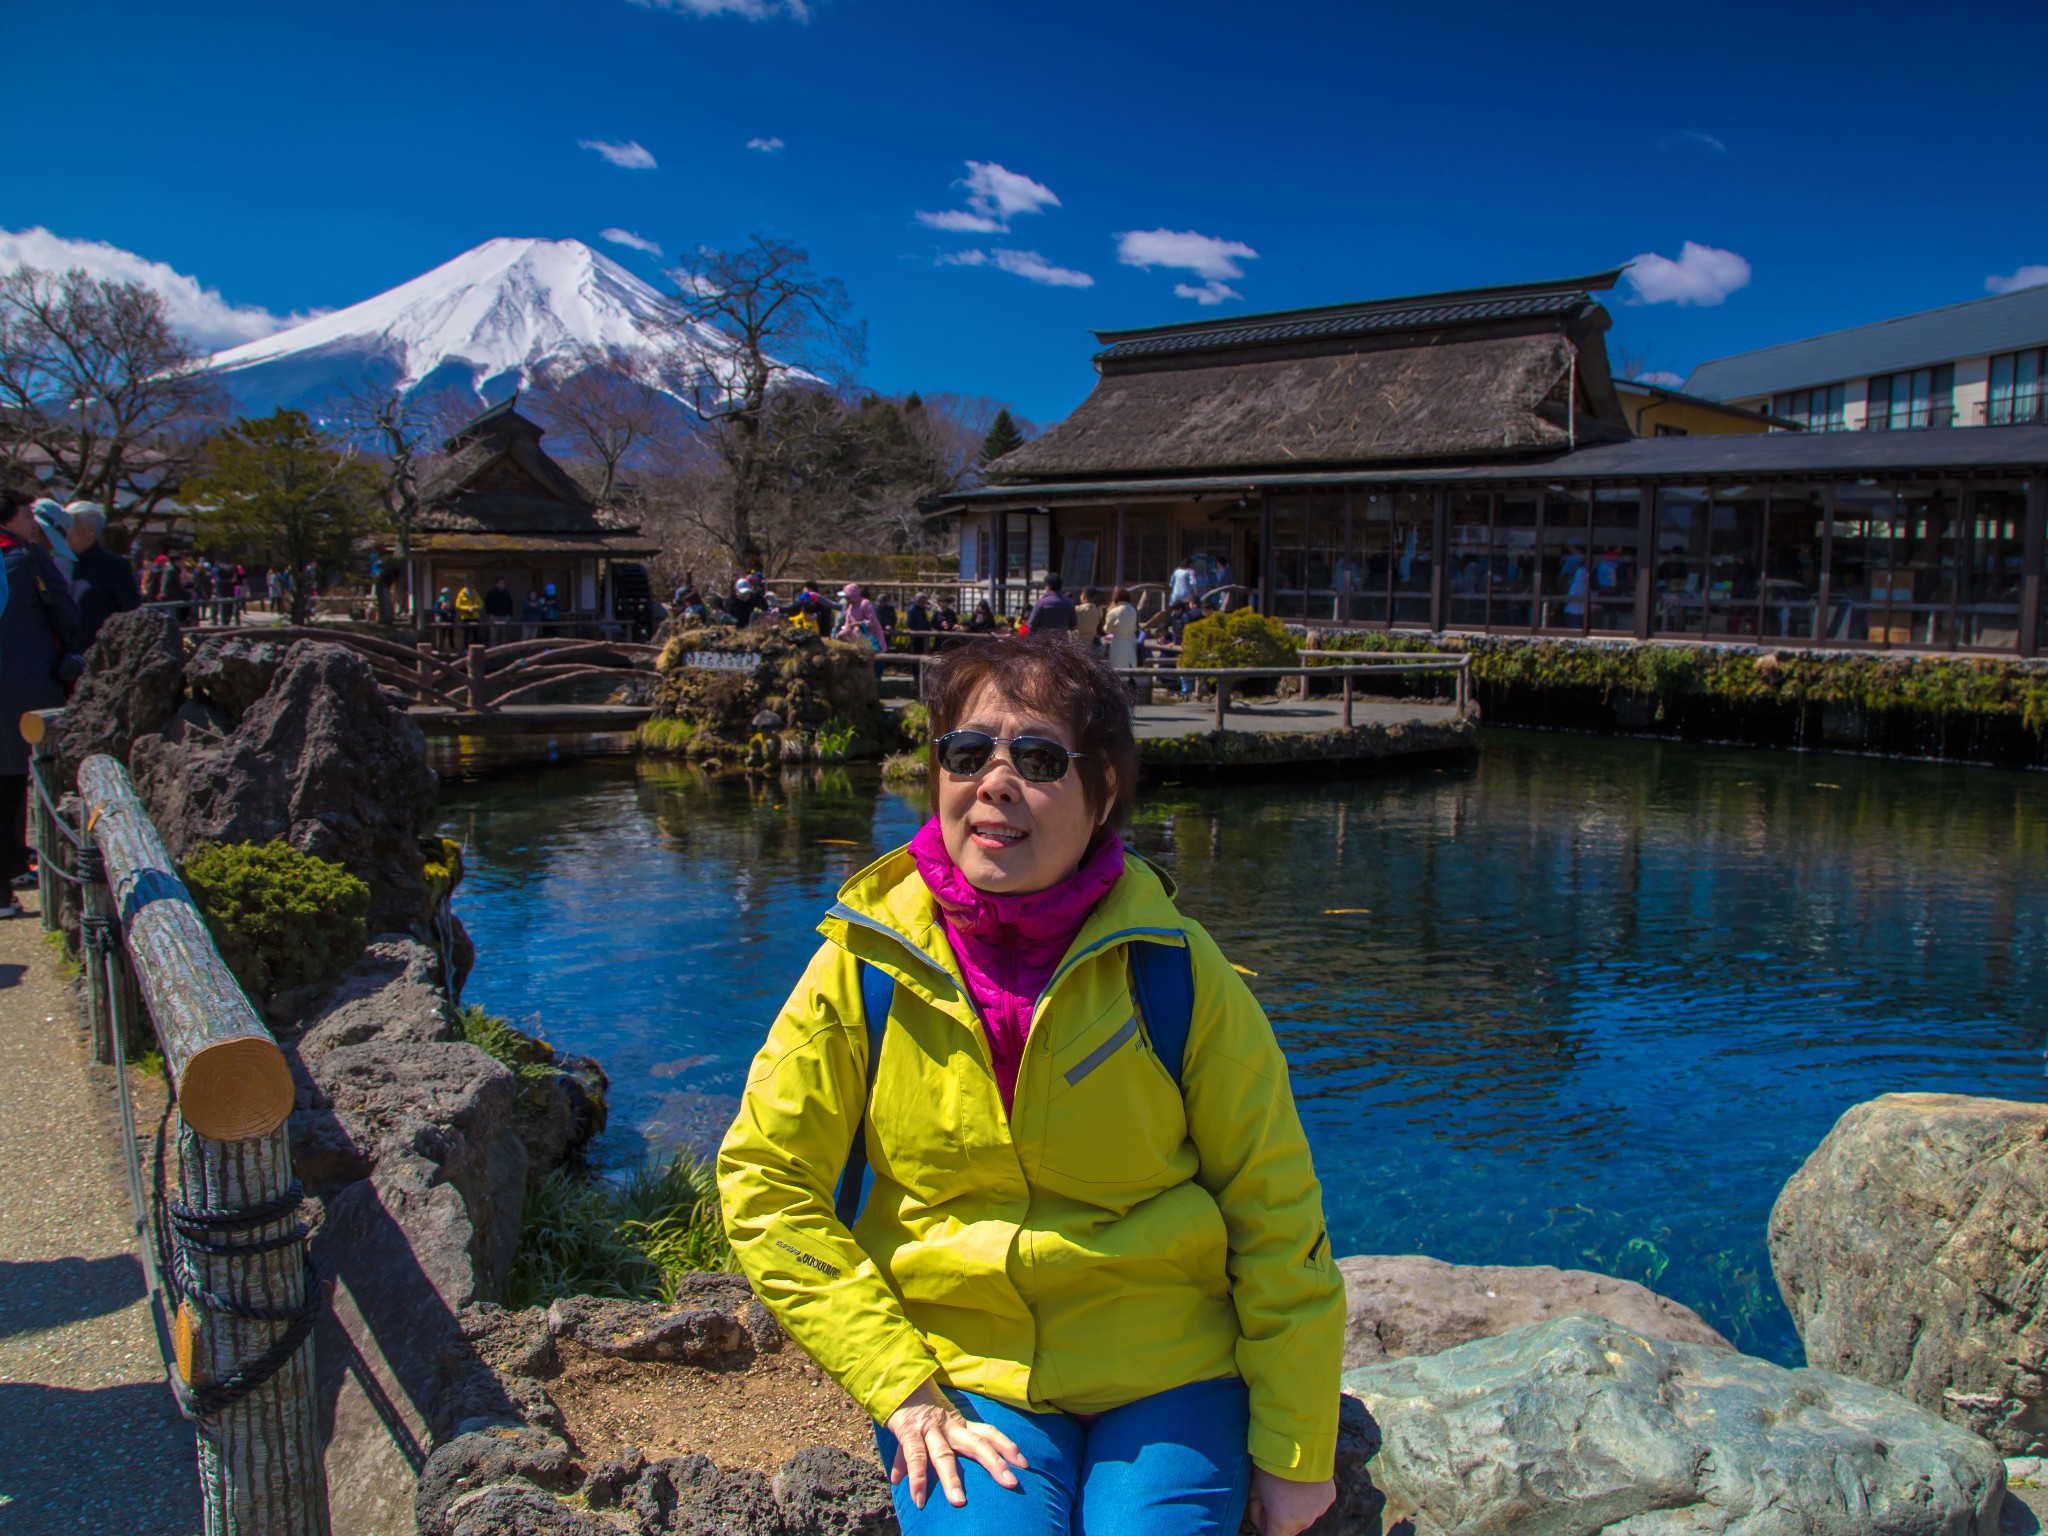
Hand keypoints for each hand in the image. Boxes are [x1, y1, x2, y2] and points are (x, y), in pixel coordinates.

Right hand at [883, 1379, 1028, 1509]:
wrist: (896, 1382)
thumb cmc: (919, 1409)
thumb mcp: (934, 1426)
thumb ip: (937, 1450)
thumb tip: (926, 1473)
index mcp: (959, 1423)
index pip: (989, 1432)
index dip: (1007, 1446)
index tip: (1025, 1464)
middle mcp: (949, 1425)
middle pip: (977, 1443)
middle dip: (994, 1463)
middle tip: (1012, 1482)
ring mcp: (929, 1429)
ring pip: (943, 1454)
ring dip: (951, 1478)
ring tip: (959, 1502)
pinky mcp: (908, 1431)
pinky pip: (914, 1456)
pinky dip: (916, 1478)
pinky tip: (919, 1498)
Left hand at [1246, 1468, 1335, 1535]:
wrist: (1297, 1444)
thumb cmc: (1272, 1467)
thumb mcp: (1256, 1490)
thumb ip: (1257, 1510)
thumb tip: (1261, 1520)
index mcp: (1283, 1523)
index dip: (1265, 1526)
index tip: (1263, 1512)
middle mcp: (1303, 1522)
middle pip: (1290, 1528)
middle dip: (1281, 1518)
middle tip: (1274, 1495)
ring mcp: (1318, 1511)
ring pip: (1304, 1516)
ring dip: (1297, 1507)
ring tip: (1290, 1484)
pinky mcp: (1329, 1498)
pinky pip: (1317, 1503)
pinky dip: (1310, 1497)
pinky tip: (1304, 1481)